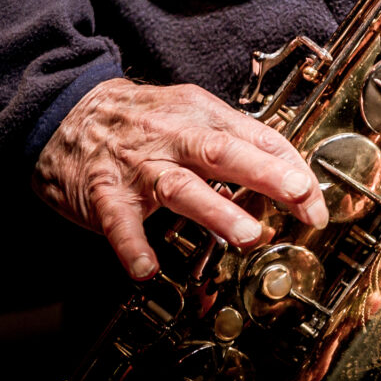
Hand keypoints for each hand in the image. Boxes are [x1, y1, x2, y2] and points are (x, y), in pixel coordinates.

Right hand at [33, 78, 329, 279]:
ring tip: (247, 234)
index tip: (314, 198)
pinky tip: (147, 269)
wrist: (67, 112)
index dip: (290, 167)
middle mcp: (174, 137)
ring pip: (181, 186)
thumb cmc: (142, 119)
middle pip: (224, 152)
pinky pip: (119, 222)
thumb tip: (286, 172)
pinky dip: (132, 245)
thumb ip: (236, 142)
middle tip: (300, 196)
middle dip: (267, 174)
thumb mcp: (193, 115)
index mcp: (203, 116)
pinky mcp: (104, 193)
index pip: (257, 138)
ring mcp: (139, 166)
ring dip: (217, 211)